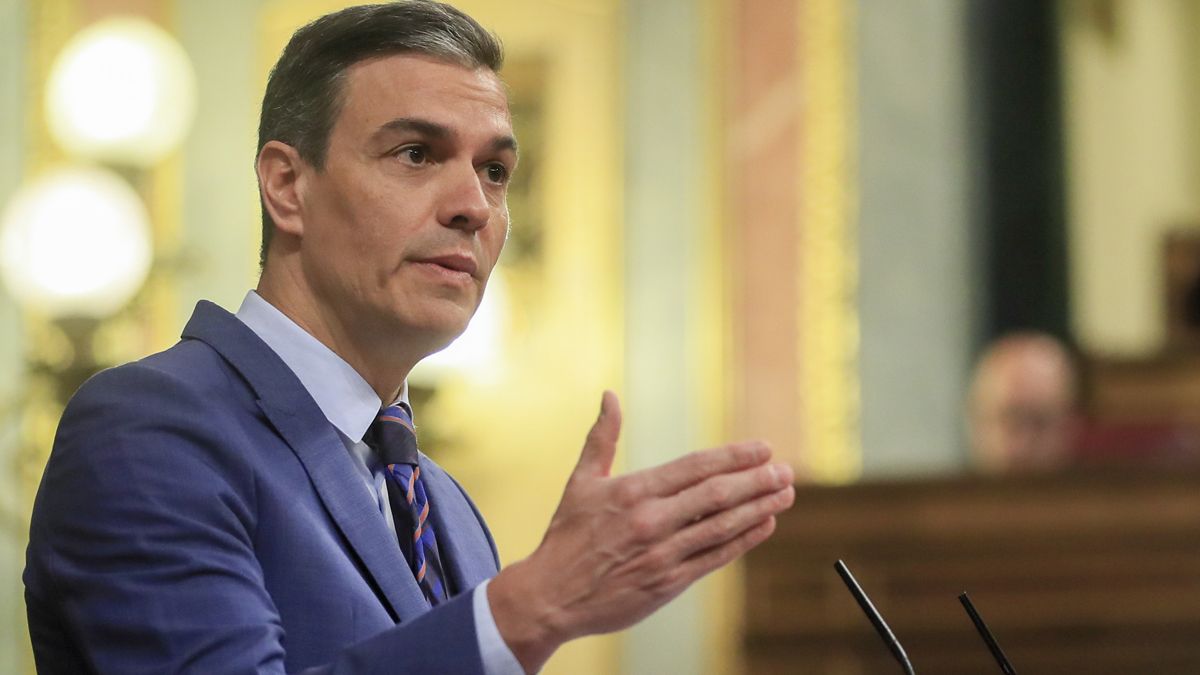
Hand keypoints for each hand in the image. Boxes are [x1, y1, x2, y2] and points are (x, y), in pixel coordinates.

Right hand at [488, 391, 794, 671]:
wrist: (550, 597)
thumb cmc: (566, 537)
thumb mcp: (580, 482)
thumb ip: (601, 437)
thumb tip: (609, 395)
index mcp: (633, 491)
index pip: (695, 467)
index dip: (734, 456)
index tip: (763, 448)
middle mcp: (651, 521)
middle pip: (717, 494)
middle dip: (757, 480)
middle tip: (786, 470)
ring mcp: (663, 553)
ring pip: (722, 526)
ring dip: (759, 508)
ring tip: (785, 493)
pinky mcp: (668, 583)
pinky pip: (714, 557)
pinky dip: (743, 540)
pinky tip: (764, 524)